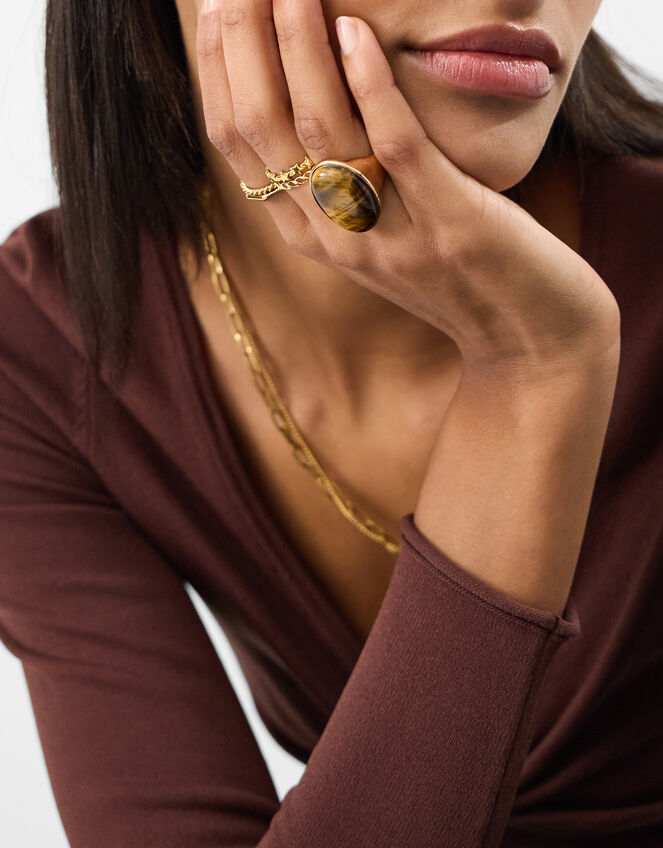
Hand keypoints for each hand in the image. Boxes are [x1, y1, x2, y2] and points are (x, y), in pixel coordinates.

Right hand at [196, 0, 619, 375]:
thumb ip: (337, 181)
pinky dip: (371, 85)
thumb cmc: (455, 271)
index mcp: (309, 234)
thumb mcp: (378, 230)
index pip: (237, 145)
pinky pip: (395, 146)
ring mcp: (387, 235)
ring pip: (319, 131)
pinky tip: (356, 31)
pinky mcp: (449, 224)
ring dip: (299, 48)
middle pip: (263, 130)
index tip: (219, 7)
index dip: (220, 70)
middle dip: (244, 45)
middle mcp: (334, 238)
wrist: (527, 338)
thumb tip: (307, 94)